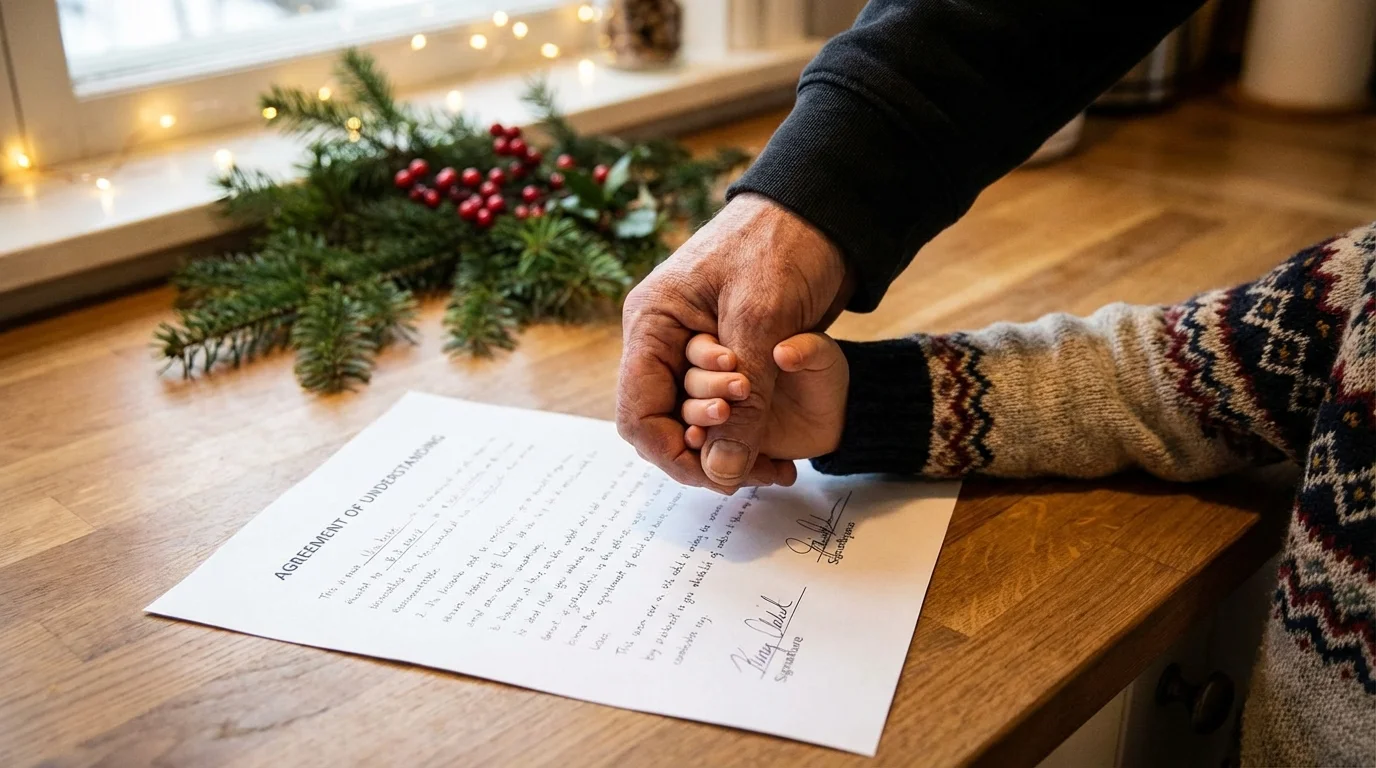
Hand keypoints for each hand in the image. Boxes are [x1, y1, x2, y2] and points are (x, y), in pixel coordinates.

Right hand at [616, 193, 849, 490]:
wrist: (827, 213)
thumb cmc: (784, 245)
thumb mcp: (764, 321)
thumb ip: (746, 399)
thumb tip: (723, 470)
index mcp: (653, 322)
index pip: (637, 411)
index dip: (670, 451)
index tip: (715, 472)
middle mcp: (665, 341)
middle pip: (664, 423)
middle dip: (708, 450)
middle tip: (762, 461)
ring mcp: (694, 350)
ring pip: (696, 423)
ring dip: (732, 446)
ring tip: (778, 462)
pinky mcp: (728, 358)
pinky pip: (726, 413)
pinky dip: (748, 434)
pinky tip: (779, 454)